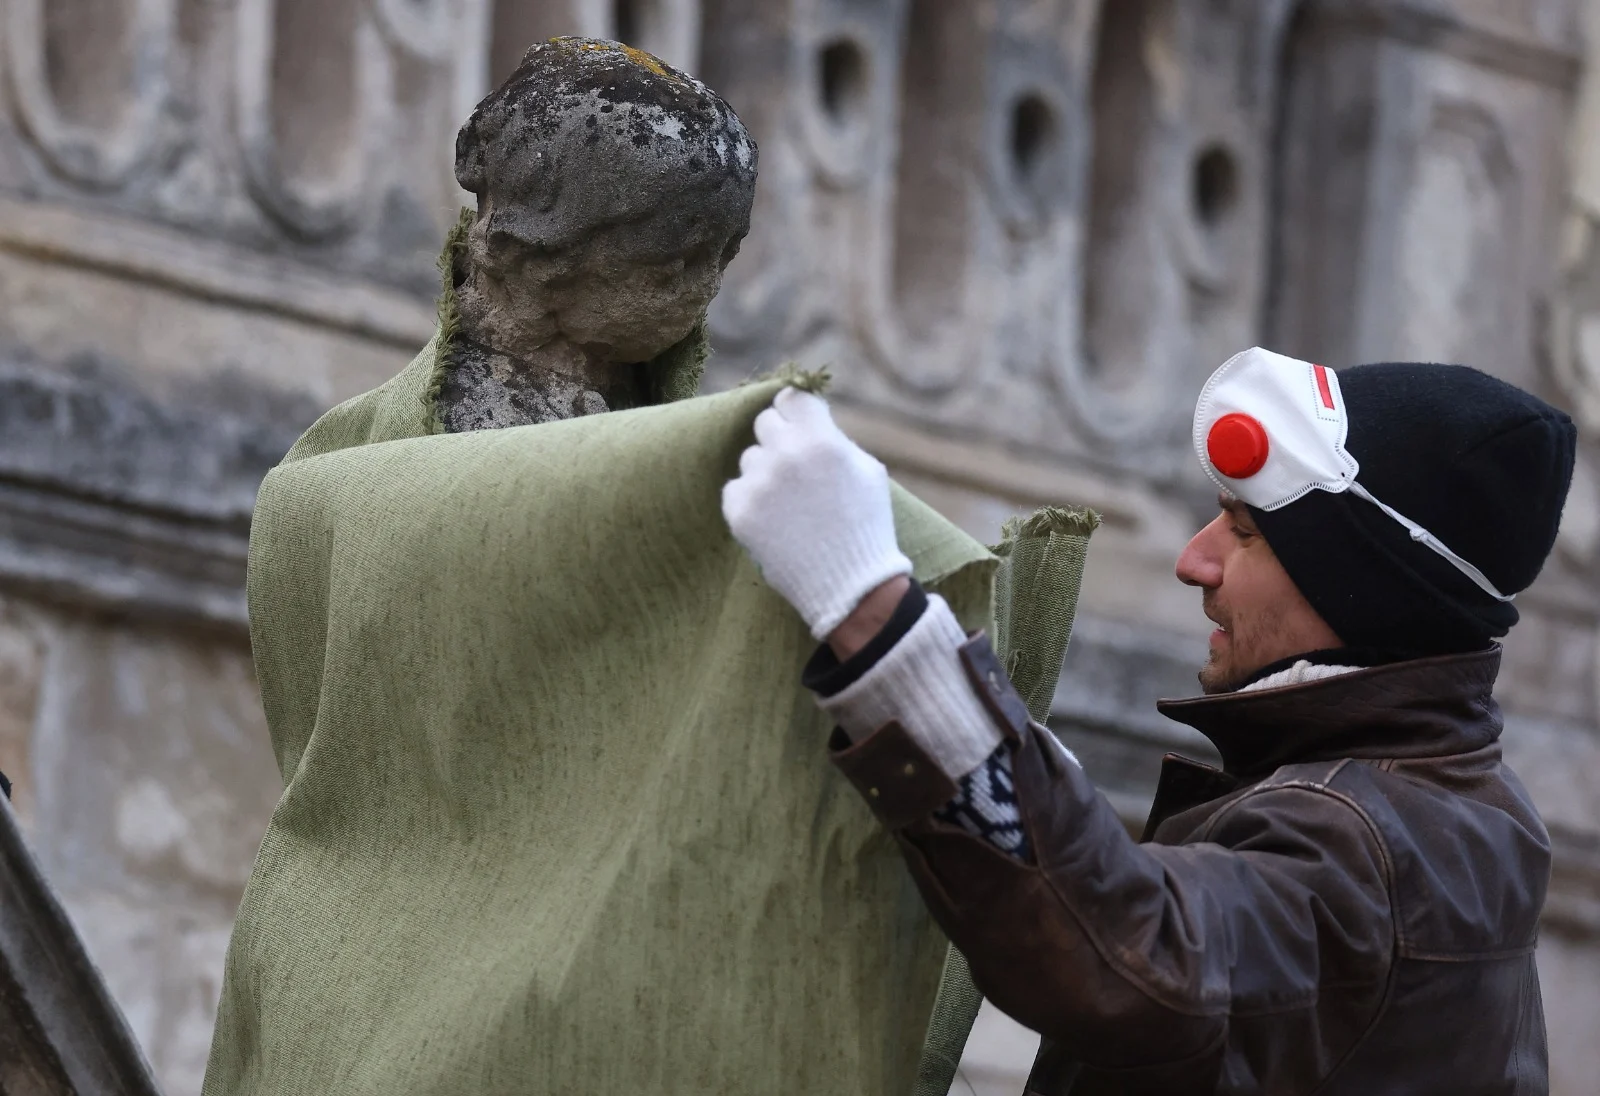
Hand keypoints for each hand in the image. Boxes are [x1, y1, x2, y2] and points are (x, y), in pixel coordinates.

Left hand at [722, 388, 912, 638]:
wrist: (851, 587)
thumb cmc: (866, 526)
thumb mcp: (868, 471)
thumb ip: (835, 439)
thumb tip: (807, 420)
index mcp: (821, 440)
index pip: (791, 398)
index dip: (796, 412)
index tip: (799, 425)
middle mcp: (786, 455)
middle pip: (765, 423)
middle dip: (780, 439)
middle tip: (795, 468)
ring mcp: (759, 484)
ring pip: (750, 459)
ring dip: (766, 473)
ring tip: (791, 505)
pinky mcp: (739, 512)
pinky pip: (735, 489)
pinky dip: (751, 501)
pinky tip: (776, 521)